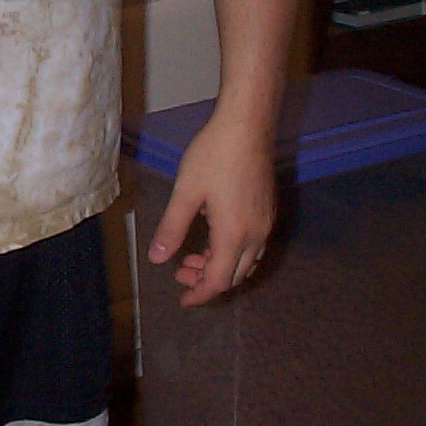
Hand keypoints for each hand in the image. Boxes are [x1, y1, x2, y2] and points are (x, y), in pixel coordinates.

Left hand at [146, 112, 275, 306]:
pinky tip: (212, 236)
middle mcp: (257, 234)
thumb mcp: (185, 193)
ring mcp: (266, 222)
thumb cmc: (214, 155)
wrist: (247, 125)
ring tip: (192, 257)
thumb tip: (157, 259)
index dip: (200, 294)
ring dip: (221, 266)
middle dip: (207, 281)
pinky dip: (232, 252)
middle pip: (235, 275)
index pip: (219, 281)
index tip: (183, 300)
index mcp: (235, 235)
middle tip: (180, 274)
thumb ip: (172, 229)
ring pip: (246, 261)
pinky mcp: (268, 210)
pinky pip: (253, 245)